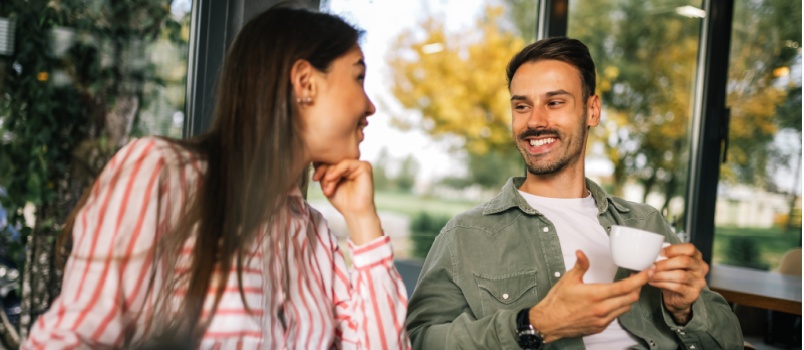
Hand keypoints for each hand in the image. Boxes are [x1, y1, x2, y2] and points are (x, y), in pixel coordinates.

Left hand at [312, 160, 381, 244]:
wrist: (355, 213)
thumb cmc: (343, 201)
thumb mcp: (328, 184)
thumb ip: (323, 172)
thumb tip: (315, 159)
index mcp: (346, 168)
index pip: (331, 161)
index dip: (320, 168)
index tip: (314, 179)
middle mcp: (353, 165)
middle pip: (334, 160)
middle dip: (324, 172)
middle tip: (321, 185)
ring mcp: (359, 165)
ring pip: (338, 163)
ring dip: (330, 175)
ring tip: (328, 188)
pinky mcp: (365, 166)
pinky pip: (346, 163)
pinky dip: (336, 171)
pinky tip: (331, 179)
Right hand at [530, 250, 649, 342]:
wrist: (549, 322)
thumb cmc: (557, 301)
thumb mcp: (568, 280)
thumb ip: (580, 265)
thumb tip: (581, 253)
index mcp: (596, 295)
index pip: (626, 286)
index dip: (641, 278)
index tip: (649, 271)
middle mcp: (602, 309)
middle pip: (632, 297)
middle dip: (638, 286)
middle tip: (638, 277)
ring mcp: (602, 320)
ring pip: (626, 307)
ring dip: (629, 297)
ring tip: (626, 288)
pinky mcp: (600, 327)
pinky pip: (617, 315)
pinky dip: (620, 306)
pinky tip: (613, 300)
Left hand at [648, 243, 708, 324]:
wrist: (676, 297)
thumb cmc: (673, 276)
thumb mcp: (671, 264)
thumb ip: (666, 258)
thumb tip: (651, 254)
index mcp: (696, 257)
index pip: (689, 248)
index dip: (673, 249)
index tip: (660, 253)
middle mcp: (700, 268)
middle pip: (685, 261)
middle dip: (665, 263)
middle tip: (652, 266)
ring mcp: (698, 282)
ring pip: (680, 275)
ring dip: (661, 275)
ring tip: (650, 275)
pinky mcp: (693, 293)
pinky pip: (677, 287)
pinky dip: (662, 284)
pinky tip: (653, 282)